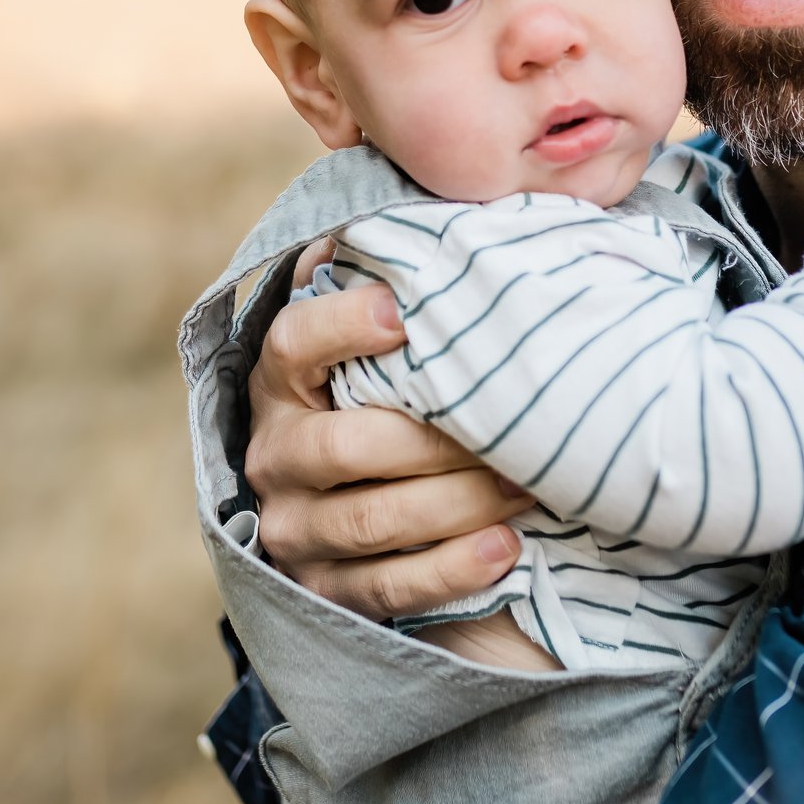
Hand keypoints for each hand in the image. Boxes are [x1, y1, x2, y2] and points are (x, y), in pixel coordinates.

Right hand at [244, 237, 533, 620]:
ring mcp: (293, 530)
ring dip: (459, 504)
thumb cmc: (382, 397)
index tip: (404, 314)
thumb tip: (413, 211)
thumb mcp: (373, 343)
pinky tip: (507, 550)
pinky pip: (387, 589)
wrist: (349, 509)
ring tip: (529, 486)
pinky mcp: (323, 592)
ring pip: (373, 519)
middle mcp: (274, 455)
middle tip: (516, 425)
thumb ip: (380, 280)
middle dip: (437, 439)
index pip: (292, 344)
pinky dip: (451, 571)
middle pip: (346, 445)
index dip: (341, 325)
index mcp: (279, 382)